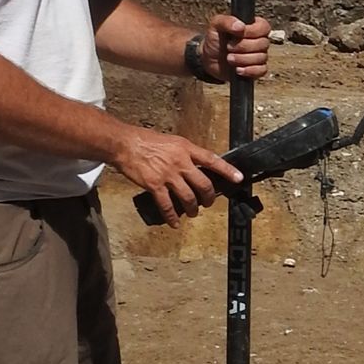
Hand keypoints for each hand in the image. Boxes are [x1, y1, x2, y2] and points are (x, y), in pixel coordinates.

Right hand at [110, 126, 240, 224]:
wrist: (125, 144)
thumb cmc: (146, 141)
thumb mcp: (172, 142)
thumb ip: (185, 154)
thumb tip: (196, 166)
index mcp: (186, 149)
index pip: (212, 160)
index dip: (227, 170)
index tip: (238, 178)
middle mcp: (181, 162)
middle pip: (203, 184)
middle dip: (209, 198)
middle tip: (208, 203)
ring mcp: (168, 175)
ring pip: (189, 197)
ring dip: (193, 209)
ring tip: (193, 212)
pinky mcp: (155, 186)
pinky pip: (168, 206)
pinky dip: (172, 217)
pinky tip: (175, 222)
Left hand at [202, 13, 269, 81]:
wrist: (209, 58)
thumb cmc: (216, 39)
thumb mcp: (216, 25)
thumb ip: (227, 21)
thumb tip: (240, 26)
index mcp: (254, 26)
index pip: (264, 27)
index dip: (251, 32)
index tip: (235, 35)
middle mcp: (260, 40)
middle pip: (263, 44)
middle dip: (243, 47)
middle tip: (228, 47)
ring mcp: (260, 55)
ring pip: (261, 58)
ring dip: (242, 59)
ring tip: (229, 58)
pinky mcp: (257, 69)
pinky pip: (262, 70)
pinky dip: (249, 71)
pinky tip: (237, 69)